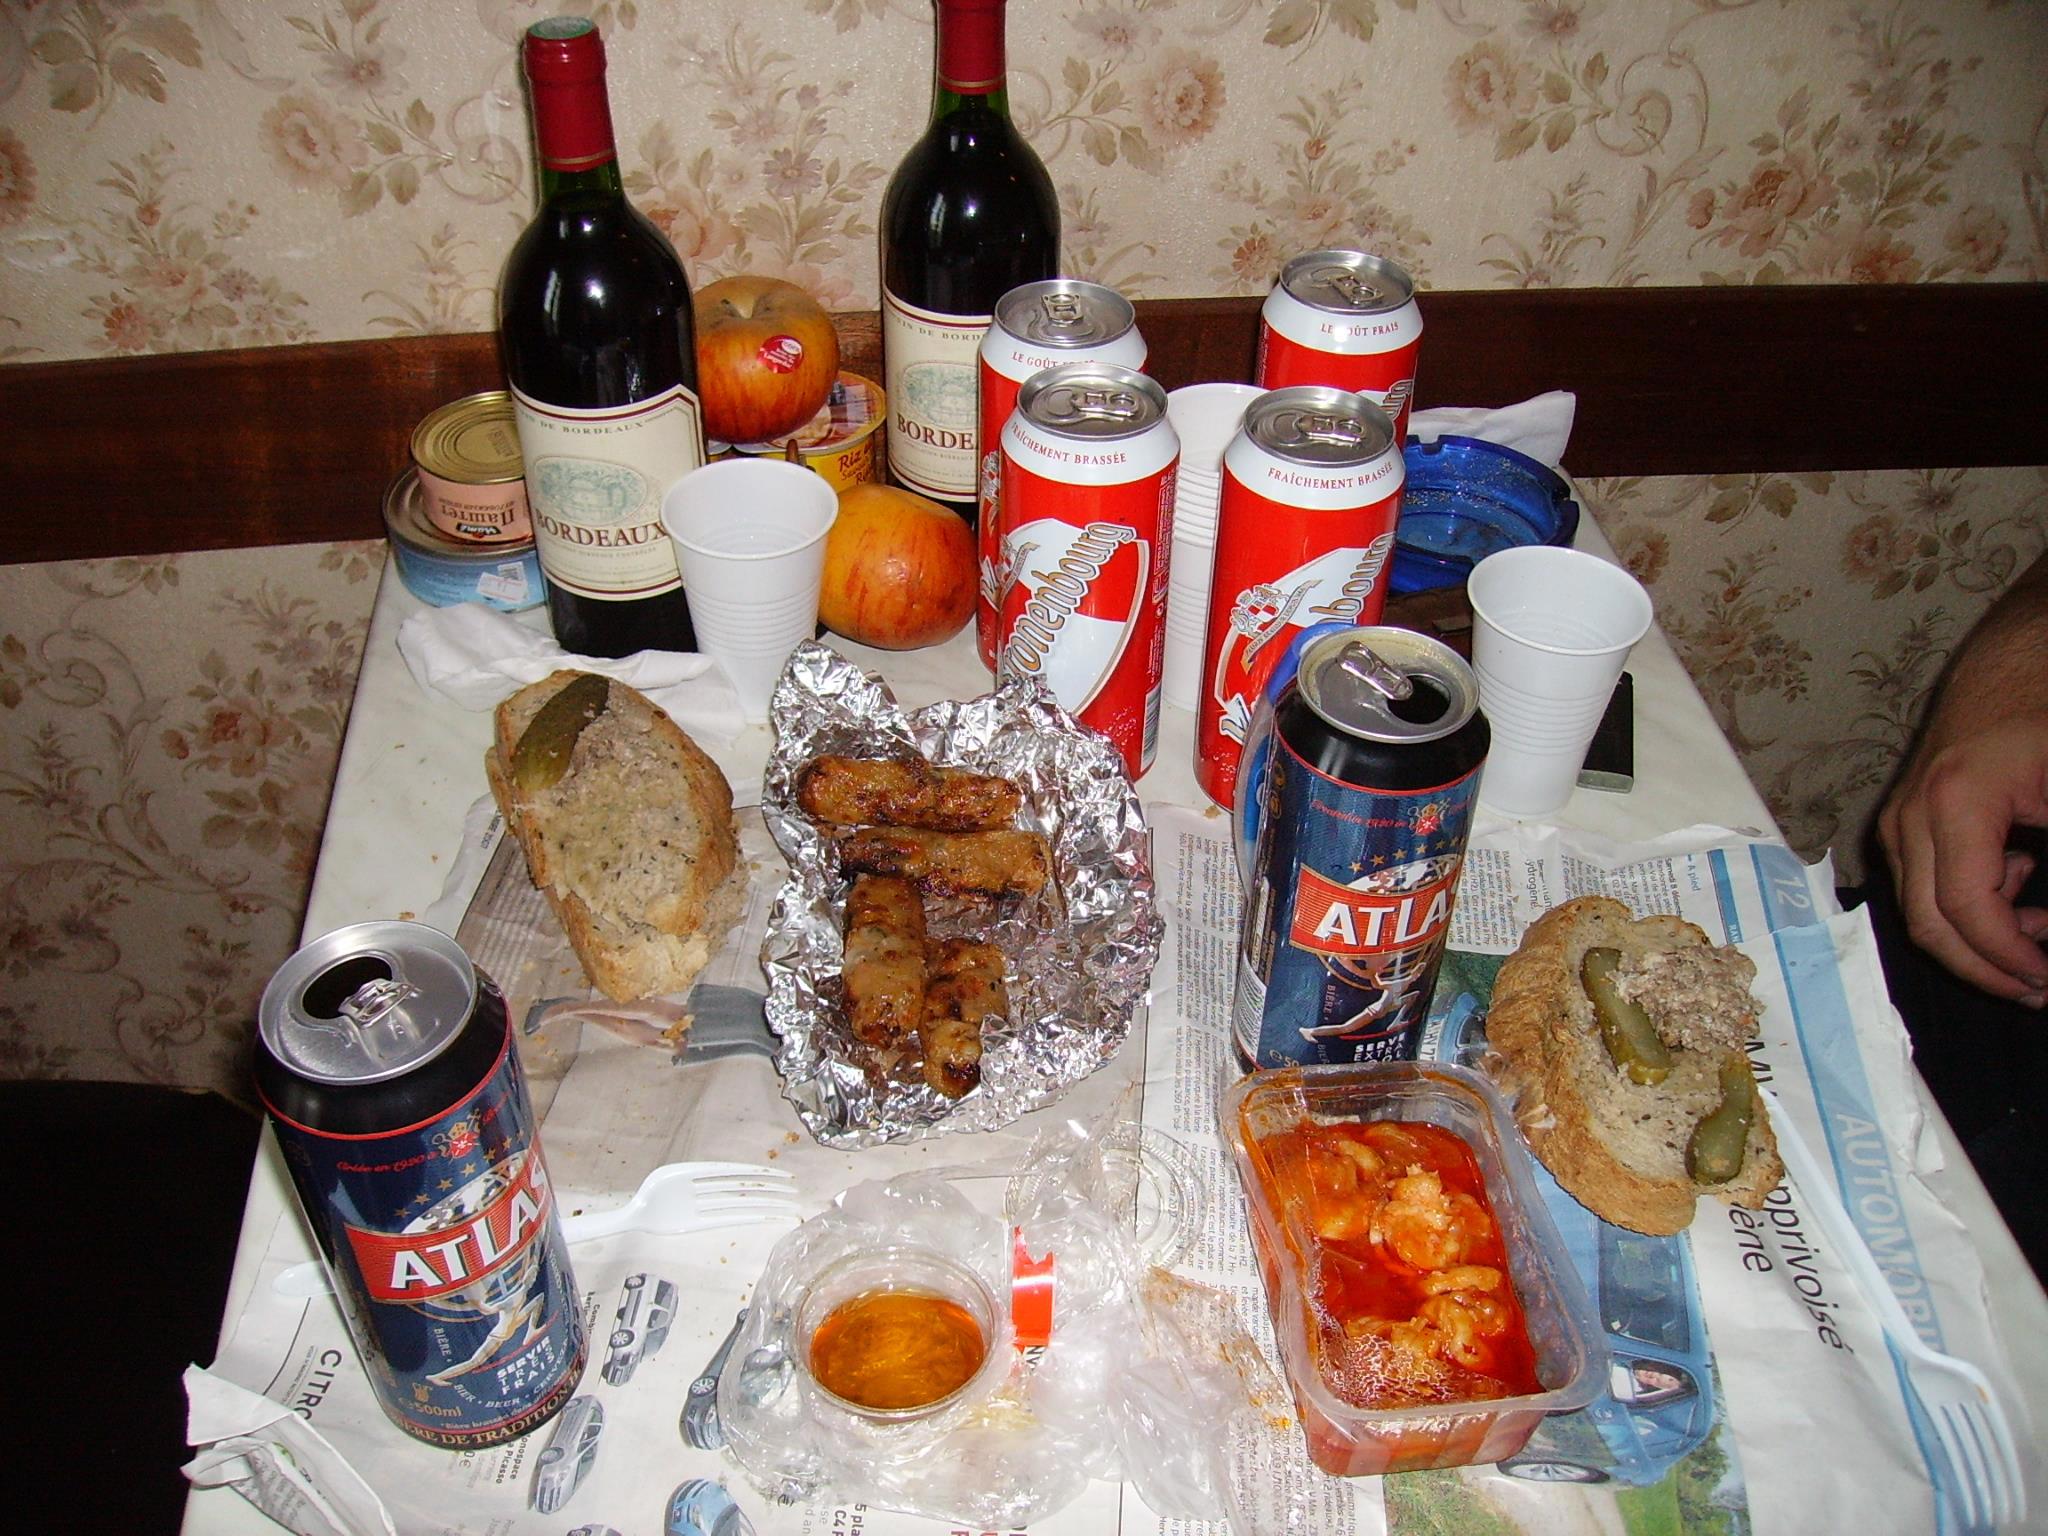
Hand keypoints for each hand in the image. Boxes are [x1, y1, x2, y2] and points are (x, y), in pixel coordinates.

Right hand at [1878, 714, 2047, 1005]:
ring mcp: (1899, 820)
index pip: (1968, 909)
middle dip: (1985, 968)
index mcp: (1955, 804)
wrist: (2011, 665)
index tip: (2047, 979)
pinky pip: (1920, 888)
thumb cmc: (2044, 718)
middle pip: (1929, 924)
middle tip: (2039, 988)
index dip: (2008, 957)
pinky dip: (1963, 909)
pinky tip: (2013, 887)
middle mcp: (1911, 817)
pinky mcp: (1900, 822)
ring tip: (2036, 938)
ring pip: (1920, 912)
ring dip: (1975, 942)